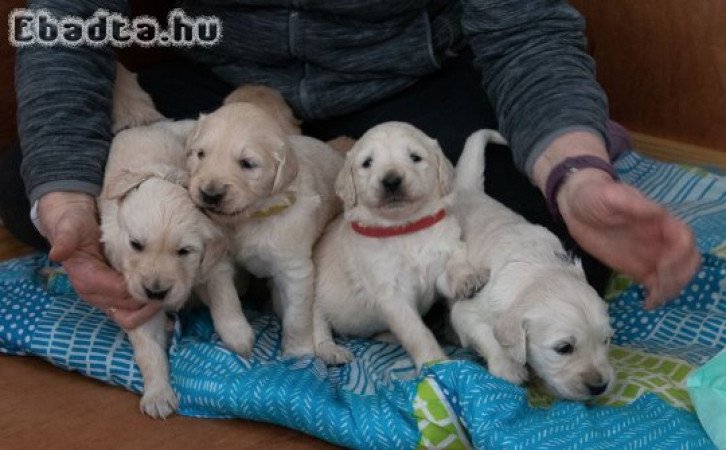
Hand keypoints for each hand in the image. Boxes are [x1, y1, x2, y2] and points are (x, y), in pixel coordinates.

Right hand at [37, 192, 160, 327]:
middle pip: (128, 310)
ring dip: (150, 310)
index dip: (140, 289)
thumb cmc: (73, 225)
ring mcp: (106, 297)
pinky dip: (148, 310)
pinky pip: (133, 312)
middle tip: (170, 286)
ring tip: (169, 294)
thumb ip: (65, 239)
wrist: (72, 223)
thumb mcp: (69, 227)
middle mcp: (96, 294)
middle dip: (149, 302)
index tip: (159, 277)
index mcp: (86, 281)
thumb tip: (57, 253)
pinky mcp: (115, 296)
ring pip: (131, 317)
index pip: (119, 293)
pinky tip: (165, 301)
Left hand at [557, 169, 699, 307]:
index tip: (662, 267)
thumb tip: (657, 212)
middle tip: (658, 288)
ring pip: (675, 274)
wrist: (576, 205)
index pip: (683, 239)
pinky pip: (657, 283)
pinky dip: (657, 295)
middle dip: (679, 276)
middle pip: (686, 260)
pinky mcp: (638, 267)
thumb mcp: (608, 195)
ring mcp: (650, 254)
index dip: (679, 255)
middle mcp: (660, 239)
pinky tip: (646, 303)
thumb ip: (631, 203)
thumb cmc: (593, 195)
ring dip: (671, 288)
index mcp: (658, 220)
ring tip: (652, 299)